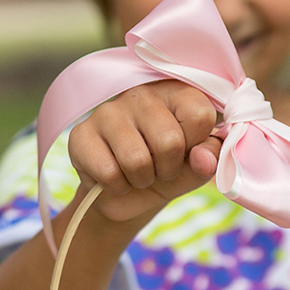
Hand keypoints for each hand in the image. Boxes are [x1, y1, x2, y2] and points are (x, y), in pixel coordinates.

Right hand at [68, 80, 221, 223]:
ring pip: (137, 161)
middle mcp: (141, 93)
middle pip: (169, 142)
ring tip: (138, 172)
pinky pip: (108, 173)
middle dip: (168, 169)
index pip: (200, 115)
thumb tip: (203, 159)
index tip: (185, 150)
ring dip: (142, 180)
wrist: (125, 197)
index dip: (196, 145)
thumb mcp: (195, 167)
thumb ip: (209, 159)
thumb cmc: (165, 170)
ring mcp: (108, 110)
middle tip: (159, 168)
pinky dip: (117, 186)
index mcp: (175, 92)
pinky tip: (115, 176)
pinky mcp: (81, 134)